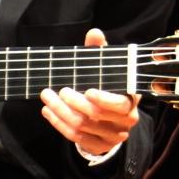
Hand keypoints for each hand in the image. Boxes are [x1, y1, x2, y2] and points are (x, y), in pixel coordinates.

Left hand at [39, 28, 138, 155]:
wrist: (110, 116)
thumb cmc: (106, 86)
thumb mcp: (105, 68)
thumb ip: (99, 51)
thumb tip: (94, 33)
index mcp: (130, 100)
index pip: (120, 104)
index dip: (103, 99)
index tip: (87, 90)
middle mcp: (126, 121)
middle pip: (95, 115)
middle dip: (73, 102)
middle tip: (58, 90)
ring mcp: (113, 136)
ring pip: (82, 127)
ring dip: (61, 112)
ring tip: (47, 97)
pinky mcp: (99, 146)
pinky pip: (76, 138)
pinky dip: (59, 124)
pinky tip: (48, 111)